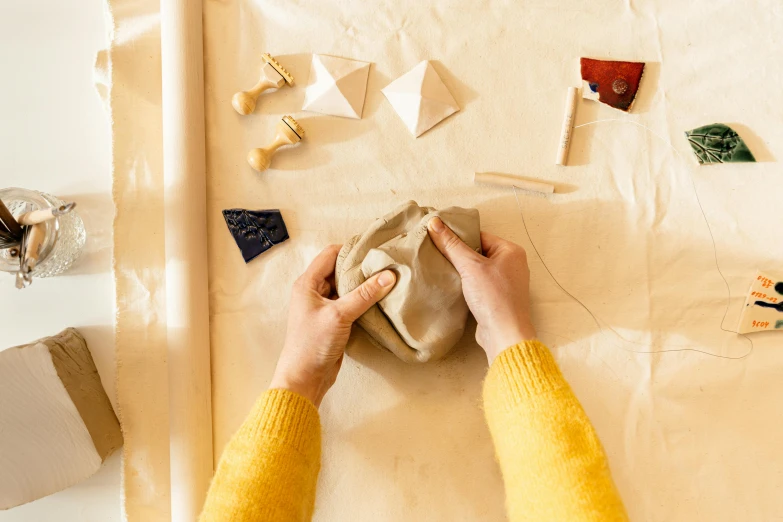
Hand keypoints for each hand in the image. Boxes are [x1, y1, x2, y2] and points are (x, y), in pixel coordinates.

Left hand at [270, 245, 396, 406]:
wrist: (304, 377)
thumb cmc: (313, 344)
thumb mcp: (340, 315)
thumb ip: (364, 294)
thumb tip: (389, 275)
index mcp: (307, 283)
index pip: (330, 254)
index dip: (351, 248)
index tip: (373, 248)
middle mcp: (314, 291)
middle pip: (339, 269)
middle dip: (360, 266)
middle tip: (384, 262)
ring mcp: (324, 306)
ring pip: (346, 286)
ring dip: (362, 284)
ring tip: (386, 278)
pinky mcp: (333, 320)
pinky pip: (349, 302)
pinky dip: (362, 299)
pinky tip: (380, 298)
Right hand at [427, 218, 535, 363]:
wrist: (504, 334)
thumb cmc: (493, 297)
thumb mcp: (470, 266)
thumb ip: (451, 245)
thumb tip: (434, 223)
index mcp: (511, 251)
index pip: (479, 235)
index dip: (459, 237)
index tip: (439, 239)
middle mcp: (512, 264)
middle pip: (478, 252)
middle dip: (459, 254)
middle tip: (437, 253)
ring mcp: (506, 282)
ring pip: (477, 269)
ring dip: (461, 270)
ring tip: (442, 268)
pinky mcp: (497, 297)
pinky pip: (479, 284)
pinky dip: (466, 283)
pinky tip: (452, 284)